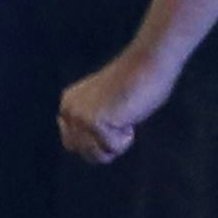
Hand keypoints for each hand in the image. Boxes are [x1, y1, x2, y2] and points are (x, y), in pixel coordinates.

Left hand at [59, 48, 174, 166]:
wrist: (148, 63)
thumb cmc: (138, 83)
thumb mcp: (106, 104)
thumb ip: (94, 122)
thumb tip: (89, 152)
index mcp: (69, 104)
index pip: (74, 145)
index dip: (99, 142)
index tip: (114, 119)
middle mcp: (68, 110)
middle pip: (86, 154)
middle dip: (108, 145)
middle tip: (122, 119)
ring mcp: (79, 116)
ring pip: (99, 155)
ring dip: (118, 142)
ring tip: (124, 115)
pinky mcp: (94, 121)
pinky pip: (113, 148)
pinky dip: (126, 137)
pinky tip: (128, 114)